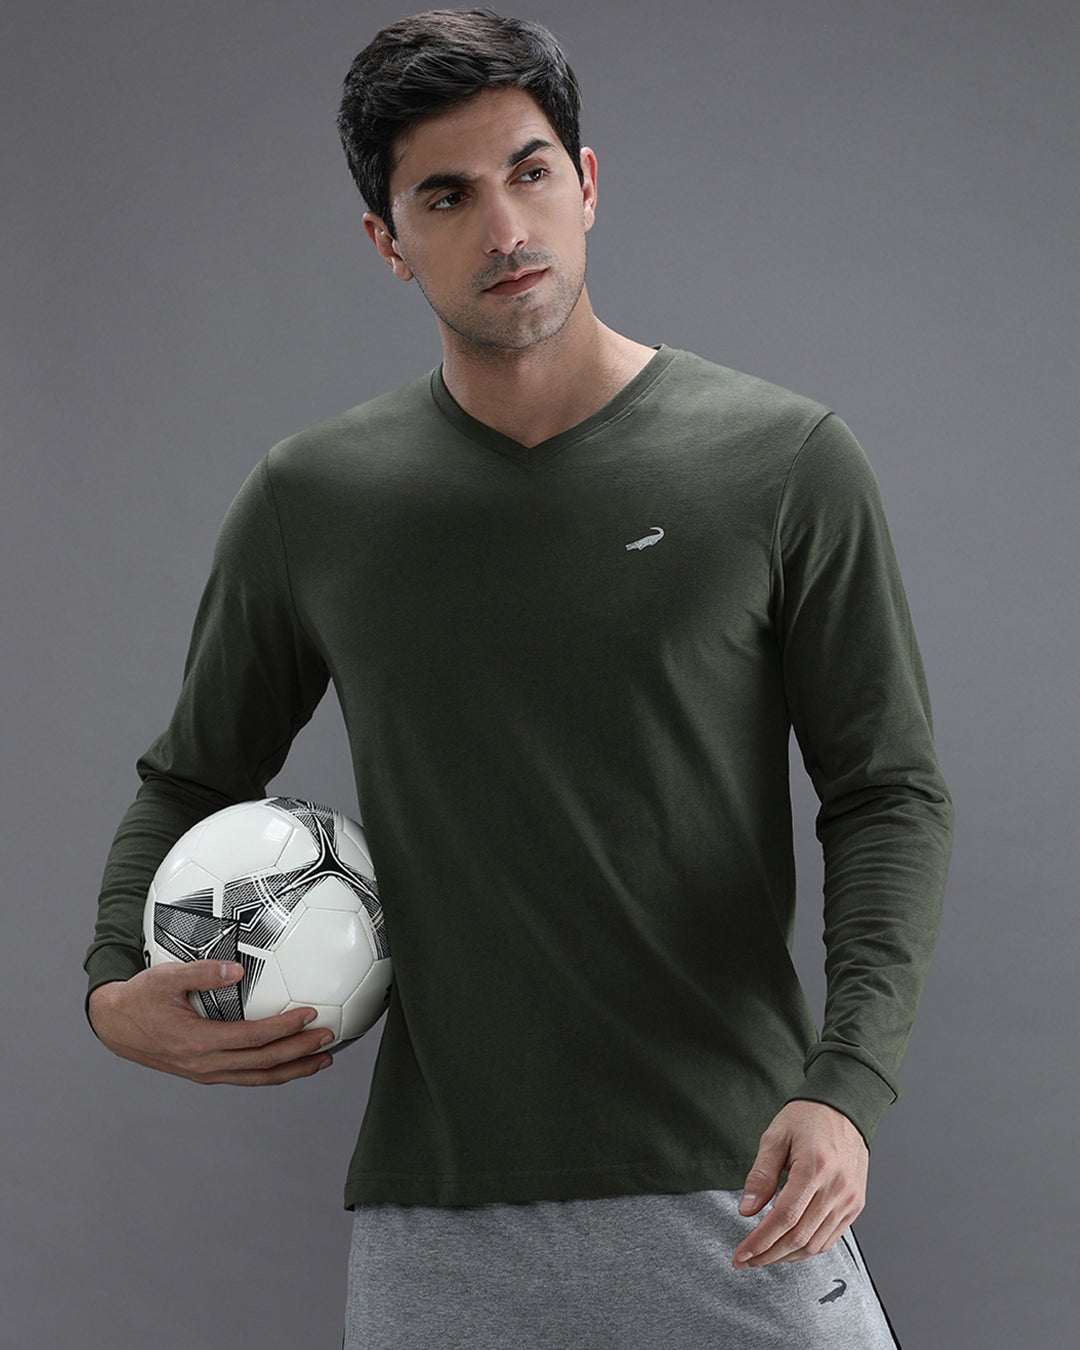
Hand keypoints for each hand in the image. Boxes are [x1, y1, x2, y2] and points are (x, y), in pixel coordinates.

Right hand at [88, 961, 335, 1085]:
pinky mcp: (205, 1073)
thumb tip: (236, 970)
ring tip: (323, 1059)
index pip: (252, 1038)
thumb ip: (201, 972)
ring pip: (257, 1078)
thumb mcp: (165, 977)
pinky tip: (291, 1062)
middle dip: (299, 1053)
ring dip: (293, 1070)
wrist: (115, 1025)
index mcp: (198, 1041)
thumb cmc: (141, 996)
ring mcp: (205, 1073)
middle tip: (329, 1038)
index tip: (310, 1014)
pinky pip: (246, 1077)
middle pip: (262, 1064)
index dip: (283, 1029)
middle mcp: (205, 1064)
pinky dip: (273, 1072)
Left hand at [732, 1100, 867, 1268]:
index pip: (784, 1218)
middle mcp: (837, 1188)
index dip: (760, 1241)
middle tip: (745, 1260)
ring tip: (762, 1256)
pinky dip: (807, 1248)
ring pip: (816, 1244)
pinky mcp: (855, 1204)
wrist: (845, 1106)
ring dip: (786, 1256)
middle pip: (799, 1237)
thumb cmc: (808, 1117)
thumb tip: (746, 1210)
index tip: (741, 1253)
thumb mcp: (775, 1137)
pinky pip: (830, 1238)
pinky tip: (788, 1247)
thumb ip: (760, 1175)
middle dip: (768, 1254)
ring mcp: (849, 1199)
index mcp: (815, 1168)